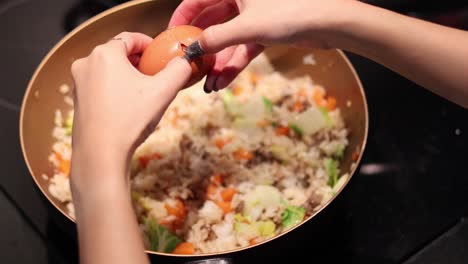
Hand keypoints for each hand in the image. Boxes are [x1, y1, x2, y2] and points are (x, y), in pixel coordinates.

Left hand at [70, 32, 191, 190]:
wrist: (101, 154)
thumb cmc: (130, 120)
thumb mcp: (163, 92)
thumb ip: (179, 70)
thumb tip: (186, 61)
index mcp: (105, 54)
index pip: (130, 38)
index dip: (149, 44)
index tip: (161, 55)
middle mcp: (86, 63)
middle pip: (119, 53)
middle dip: (139, 61)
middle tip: (156, 75)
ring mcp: (79, 82)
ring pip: (109, 70)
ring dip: (127, 75)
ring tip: (145, 92)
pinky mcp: (77, 99)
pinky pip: (100, 85)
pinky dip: (115, 88)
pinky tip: (128, 106)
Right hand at [169, 0, 351, 91]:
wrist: (329, 22)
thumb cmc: (291, 12)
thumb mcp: (247, 27)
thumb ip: (217, 38)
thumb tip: (193, 48)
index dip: (183, 16)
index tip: (172, 35)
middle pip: (213, 22)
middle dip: (203, 48)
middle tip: (189, 66)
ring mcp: (254, 16)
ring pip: (228, 40)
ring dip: (218, 63)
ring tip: (206, 85)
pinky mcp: (266, 31)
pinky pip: (243, 48)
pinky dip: (234, 65)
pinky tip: (222, 83)